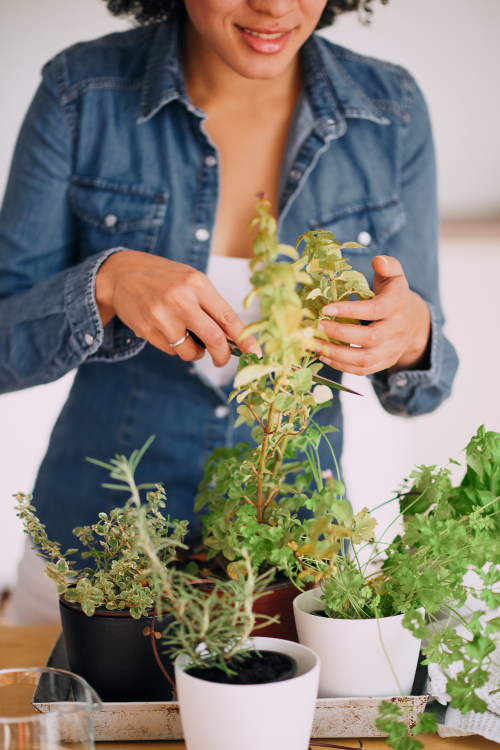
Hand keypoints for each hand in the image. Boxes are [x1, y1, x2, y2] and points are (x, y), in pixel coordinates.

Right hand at [95, 250, 259, 365]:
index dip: (245, 339)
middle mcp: (180, 299)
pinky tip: (168, 331)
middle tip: (222, 360)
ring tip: (190, 340)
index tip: (255, 353)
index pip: (228, 317)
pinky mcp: (147, 330)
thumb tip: (234, 338)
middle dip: (223, 356)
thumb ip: (211, 305)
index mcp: (197, 284)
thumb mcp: (190, 281)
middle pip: (214, 339)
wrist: (121, 274)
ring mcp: (162, 316)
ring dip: (196, 353)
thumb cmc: (163, 278)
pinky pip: (171, 351)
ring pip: (191, 351)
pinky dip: (176, 348)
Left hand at [310, 255, 430, 375]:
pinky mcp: (385, 362)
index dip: (350, 311)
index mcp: (398, 305)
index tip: (326, 309)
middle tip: (317, 327)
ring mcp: (393, 349)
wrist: (412, 322)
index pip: (375, 310)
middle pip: (369, 338)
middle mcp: (398, 329)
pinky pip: (363, 370)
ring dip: (337, 355)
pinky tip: (324, 356)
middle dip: (340, 334)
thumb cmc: (393, 294)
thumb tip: (378, 260)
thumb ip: (388, 265)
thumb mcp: (394, 276)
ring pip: (365, 359)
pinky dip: (342, 367)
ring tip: (314, 345)